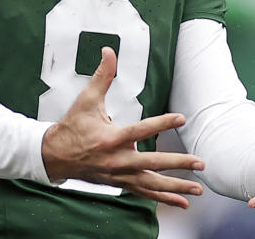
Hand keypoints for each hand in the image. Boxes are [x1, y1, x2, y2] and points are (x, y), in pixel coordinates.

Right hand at [41, 47, 205, 207]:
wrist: (55, 156)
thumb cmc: (72, 127)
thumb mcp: (86, 100)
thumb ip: (102, 76)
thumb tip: (108, 52)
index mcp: (111, 138)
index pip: (141, 130)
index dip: (162, 123)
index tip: (181, 118)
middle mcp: (117, 160)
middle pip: (153, 164)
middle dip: (178, 164)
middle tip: (199, 162)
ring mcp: (119, 175)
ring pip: (151, 184)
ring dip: (176, 188)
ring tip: (197, 190)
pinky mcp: (119, 183)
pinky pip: (144, 193)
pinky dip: (163, 198)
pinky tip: (180, 202)